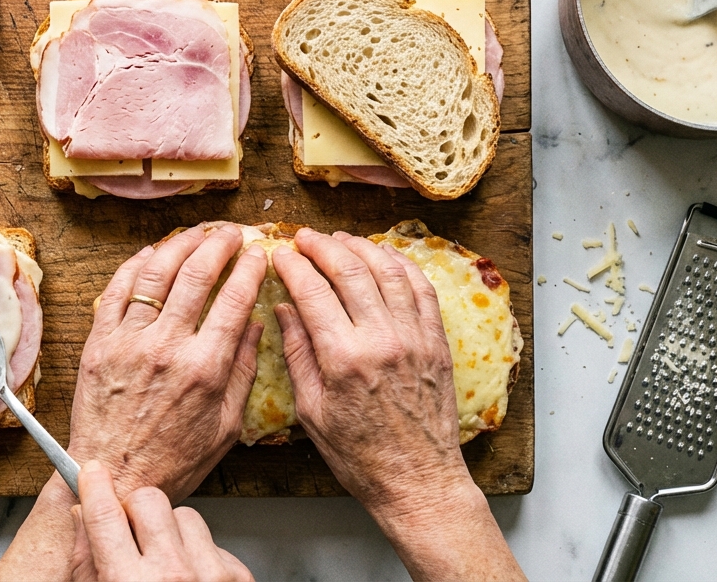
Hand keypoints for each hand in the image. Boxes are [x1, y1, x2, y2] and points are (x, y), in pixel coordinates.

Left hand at [68, 224, 267, 501]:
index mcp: (203, 368)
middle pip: (196, 274)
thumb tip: (255, 325)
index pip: (234, 299)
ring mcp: (128, 342)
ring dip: (179, 245)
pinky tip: (151, 254)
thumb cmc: (173, 461)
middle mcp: (165, 348)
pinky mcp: (98, 344)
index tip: (258, 254)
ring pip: (155, 274)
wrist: (114, 478)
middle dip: (218, 245)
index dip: (249, 269)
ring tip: (196, 234)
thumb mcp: (225, 425)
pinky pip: (116, 291)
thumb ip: (243, 370)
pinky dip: (134, 266)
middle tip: (230, 234)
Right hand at [71, 461, 252, 581]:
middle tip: (128, 530)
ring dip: (170, 533)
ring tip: (163, 564)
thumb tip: (83, 517)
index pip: (104, 516)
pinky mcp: (237, 579)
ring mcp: (210, 575)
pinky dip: (200, 555)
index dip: (94, 486)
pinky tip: (189, 580)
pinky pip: (213, 542)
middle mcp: (172, 577)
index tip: (91, 472)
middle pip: (148, 502)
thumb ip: (89, 565)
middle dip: (134, 511)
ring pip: (185, 516)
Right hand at [272, 230, 523, 580]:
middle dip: (323, 247)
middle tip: (305, 237)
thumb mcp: (312, 410)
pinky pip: (421, 289)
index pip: (313, 292)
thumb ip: (298, 354)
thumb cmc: (360, 455)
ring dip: (361, 248)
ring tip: (340, 240)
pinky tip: (385, 256)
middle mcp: (382, 340)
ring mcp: (414, 338)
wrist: (417, 479)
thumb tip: (283, 310)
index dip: (294, 266)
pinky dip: (402, 265)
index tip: (281, 255)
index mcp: (343, 359)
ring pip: (388, 271)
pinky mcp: (436, 342)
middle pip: (350, 271)